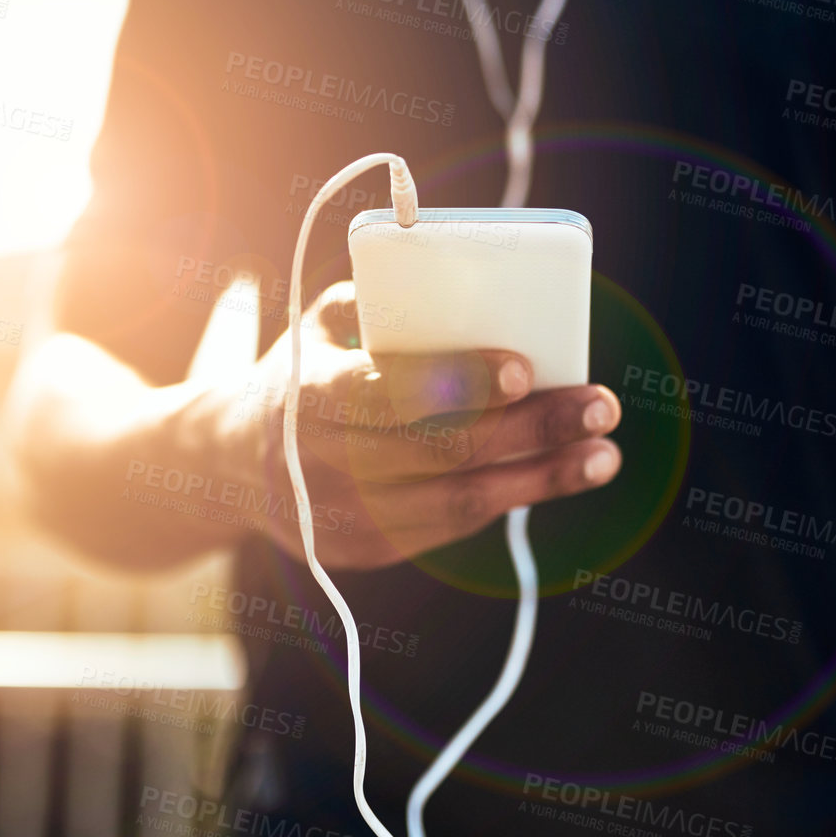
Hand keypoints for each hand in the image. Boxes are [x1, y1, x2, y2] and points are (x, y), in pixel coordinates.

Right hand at [201, 281, 622, 569]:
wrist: (233, 461)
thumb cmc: (303, 371)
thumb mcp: (322, 323)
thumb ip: (385, 302)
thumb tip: (477, 284)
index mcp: (309, 396)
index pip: (391, 394)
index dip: (460, 383)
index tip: (523, 367)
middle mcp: (322, 465)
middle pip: (444, 453)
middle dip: (532, 429)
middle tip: (599, 405)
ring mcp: (343, 519)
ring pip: (459, 502)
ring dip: (541, 478)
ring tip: (602, 453)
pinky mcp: (365, 553)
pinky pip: (450, 527)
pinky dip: (506, 498)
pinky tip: (549, 473)